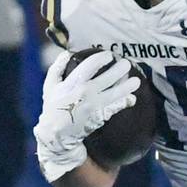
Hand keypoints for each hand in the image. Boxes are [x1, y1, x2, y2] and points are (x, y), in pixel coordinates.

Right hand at [34, 50, 139, 180]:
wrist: (57, 133)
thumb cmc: (53, 107)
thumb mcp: (50, 86)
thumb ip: (58, 67)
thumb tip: (67, 53)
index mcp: (72, 83)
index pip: (90, 65)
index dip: (102, 58)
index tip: (109, 55)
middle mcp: (86, 93)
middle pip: (108, 77)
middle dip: (120, 69)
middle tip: (126, 63)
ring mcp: (95, 105)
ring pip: (116, 93)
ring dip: (127, 86)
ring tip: (136, 80)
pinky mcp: (101, 116)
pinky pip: (116, 107)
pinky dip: (125, 102)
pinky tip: (132, 97)